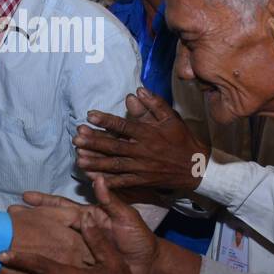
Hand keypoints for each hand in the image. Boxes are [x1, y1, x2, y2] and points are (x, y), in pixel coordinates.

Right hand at [22, 177, 160, 273]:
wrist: (149, 264)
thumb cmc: (139, 237)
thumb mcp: (126, 216)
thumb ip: (110, 200)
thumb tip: (97, 178)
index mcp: (88, 217)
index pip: (61, 206)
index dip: (44, 201)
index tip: (24, 196)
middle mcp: (79, 232)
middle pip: (50, 224)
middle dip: (31, 219)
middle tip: (9, 216)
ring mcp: (79, 250)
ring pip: (52, 244)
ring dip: (34, 242)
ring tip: (12, 241)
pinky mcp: (82, 268)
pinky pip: (61, 264)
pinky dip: (46, 265)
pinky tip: (30, 268)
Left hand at [73, 88, 209, 194]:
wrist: (196, 167)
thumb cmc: (182, 139)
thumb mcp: (171, 118)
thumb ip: (154, 104)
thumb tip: (137, 91)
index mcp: (148, 133)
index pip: (124, 125)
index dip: (107, 120)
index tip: (90, 115)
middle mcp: (142, 151)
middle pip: (115, 146)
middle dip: (95, 142)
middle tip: (77, 138)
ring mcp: (141, 167)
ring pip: (115, 165)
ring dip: (96, 163)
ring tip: (79, 159)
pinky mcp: (142, 181)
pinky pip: (123, 182)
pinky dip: (108, 183)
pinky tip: (94, 180)